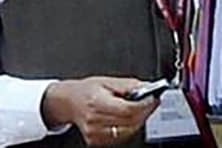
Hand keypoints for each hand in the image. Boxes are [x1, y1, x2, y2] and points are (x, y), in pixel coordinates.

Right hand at [39, 77, 158, 144]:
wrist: (68, 102)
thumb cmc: (86, 90)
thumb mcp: (107, 80)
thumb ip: (129, 85)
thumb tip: (148, 87)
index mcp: (97, 103)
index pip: (127, 109)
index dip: (144, 105)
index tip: (153, 98)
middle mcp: (94, 120)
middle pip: (130, 122)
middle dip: (145, 111)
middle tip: (151, 102)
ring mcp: (94, 133)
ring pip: (127, 131)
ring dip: (139, 120)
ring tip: (140, 109)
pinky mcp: (95, 141)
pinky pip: (120, 137)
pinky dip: (129, 128)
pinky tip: (129, 118)